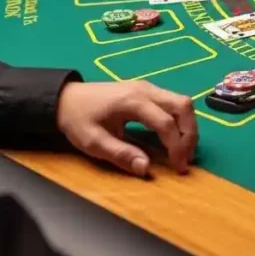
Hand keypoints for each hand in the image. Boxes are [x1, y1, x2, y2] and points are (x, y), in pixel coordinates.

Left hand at [56, 81, 198, 176]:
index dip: (177, 147)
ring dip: (188, 126)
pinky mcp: (147, 90)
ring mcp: (148, 87)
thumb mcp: (92, 142)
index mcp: (132, 102)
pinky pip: (174, 101)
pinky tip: (174, 136)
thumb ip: (120, 155)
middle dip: (190, 134)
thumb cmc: (77, 119)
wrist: (64, 98)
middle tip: (186, 158)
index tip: (179, 168)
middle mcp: (145, 90)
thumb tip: (145, 168)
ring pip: (182, 101)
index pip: (166, 123)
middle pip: (183, 106)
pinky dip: (180, 119)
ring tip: (183, 149)